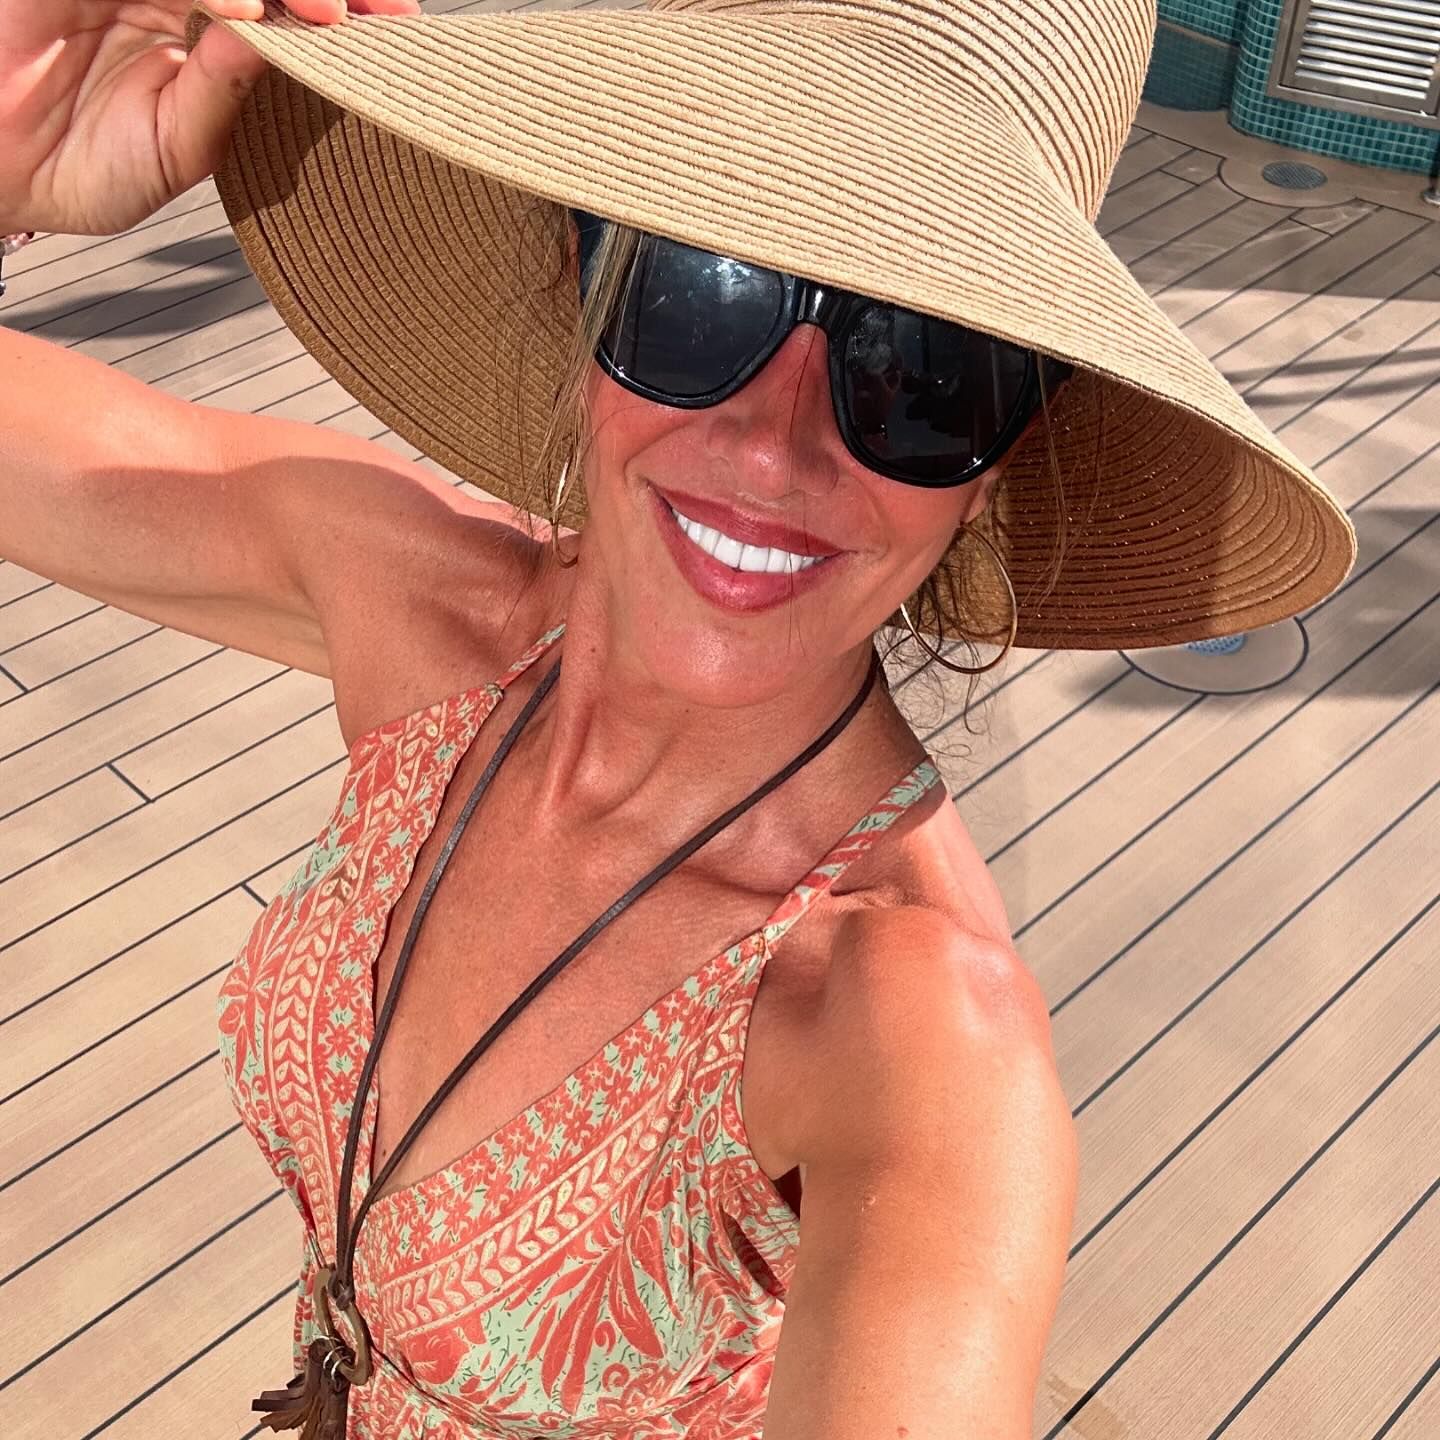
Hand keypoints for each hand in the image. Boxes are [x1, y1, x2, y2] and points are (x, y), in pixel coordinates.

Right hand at [0, 0, 419, 236]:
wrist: (0, 176)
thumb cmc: (86, 168)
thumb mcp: (178, 148)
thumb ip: (224, 93)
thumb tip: (278, 42)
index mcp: (204, 31)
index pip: (284, 6)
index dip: (341, 9)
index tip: (399, 31)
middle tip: (382, 13)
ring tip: (326, 14)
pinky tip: (243, 13)